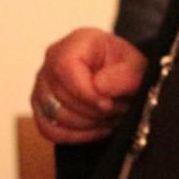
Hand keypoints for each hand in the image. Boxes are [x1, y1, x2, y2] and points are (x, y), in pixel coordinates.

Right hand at [31, 27, 146, 144]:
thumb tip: (98, 87)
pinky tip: (94, 129)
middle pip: (60, 95)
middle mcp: (54, 59)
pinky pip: (48, 129)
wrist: (123, 80)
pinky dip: (74, 135)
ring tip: (107, 117)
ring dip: (86, 124)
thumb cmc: (127, 70)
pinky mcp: (41, 105)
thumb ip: (123, 75)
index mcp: (77, 42)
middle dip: (93, 111)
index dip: (86, 92)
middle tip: (116, 110)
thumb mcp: (137, 68)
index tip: (108, 104)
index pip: (65, 66)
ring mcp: (43, 83)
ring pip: (54, 114)